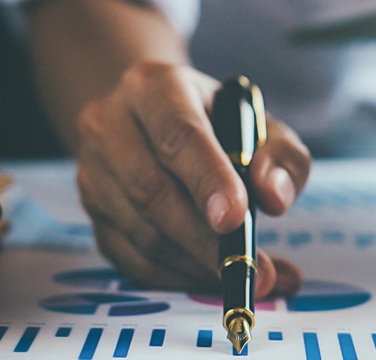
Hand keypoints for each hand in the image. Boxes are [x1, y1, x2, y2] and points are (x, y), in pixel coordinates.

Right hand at [75, 61, 309, 297]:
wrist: (161, 121)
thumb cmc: (223, 125)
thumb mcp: (264, 127)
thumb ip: (282, 157)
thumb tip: (274, 199)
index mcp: (155, 86)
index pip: (178, 134)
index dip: (207, 179)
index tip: (235, 219)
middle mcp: (110, 122)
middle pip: (150, 189)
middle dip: (204, 238)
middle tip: (249, 267)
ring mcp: (93, 170)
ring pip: (139, 230)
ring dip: (194, 262)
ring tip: (244, 275)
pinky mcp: (92, 212)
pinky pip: (130, 258)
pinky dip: (176, 277)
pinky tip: (211, 278)